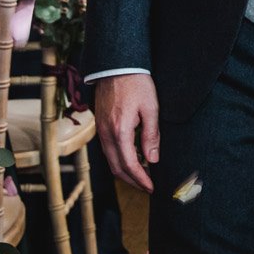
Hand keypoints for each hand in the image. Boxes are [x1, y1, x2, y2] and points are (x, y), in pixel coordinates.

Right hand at [94, 74, 160, 192]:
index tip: (151, 187)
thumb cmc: (137, 84)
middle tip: (147, 187)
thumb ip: (151, 135)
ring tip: (142, 176)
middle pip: (116, 167)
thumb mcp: (151, 108)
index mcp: (119, 131)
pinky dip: (119, 159)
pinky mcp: (100, 125)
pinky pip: (108, 150)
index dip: (140, 179)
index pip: (129, 164)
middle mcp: (106, 134)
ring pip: (110, 160)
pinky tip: (132, 159)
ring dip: (125, 171)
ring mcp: (100, 130)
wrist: (116, 66)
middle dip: (132, 180)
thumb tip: (152, 160)